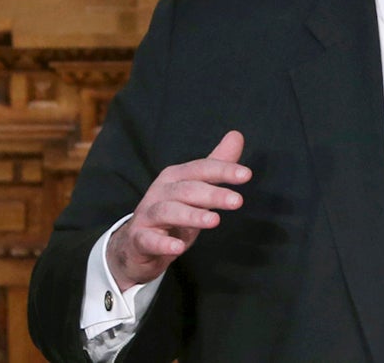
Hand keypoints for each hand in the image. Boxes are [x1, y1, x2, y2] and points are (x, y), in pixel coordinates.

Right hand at [106, 130, 251, 290]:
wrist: (136, 245)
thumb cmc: (172, 213)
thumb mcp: (197, 189)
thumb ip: (216, 165)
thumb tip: (237, 135)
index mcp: (175, 177)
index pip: (201, 169)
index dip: (223, 170)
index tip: (246, 175)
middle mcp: (160, 192)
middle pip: (187, 189)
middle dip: (212, 194)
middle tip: (237, 201)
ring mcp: (147, 215)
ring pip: (168, 211)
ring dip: (191, 215)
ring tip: (214, 221)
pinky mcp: (139, 239)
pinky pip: (148, 240)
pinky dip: (162, 243)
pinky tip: (177, 248)